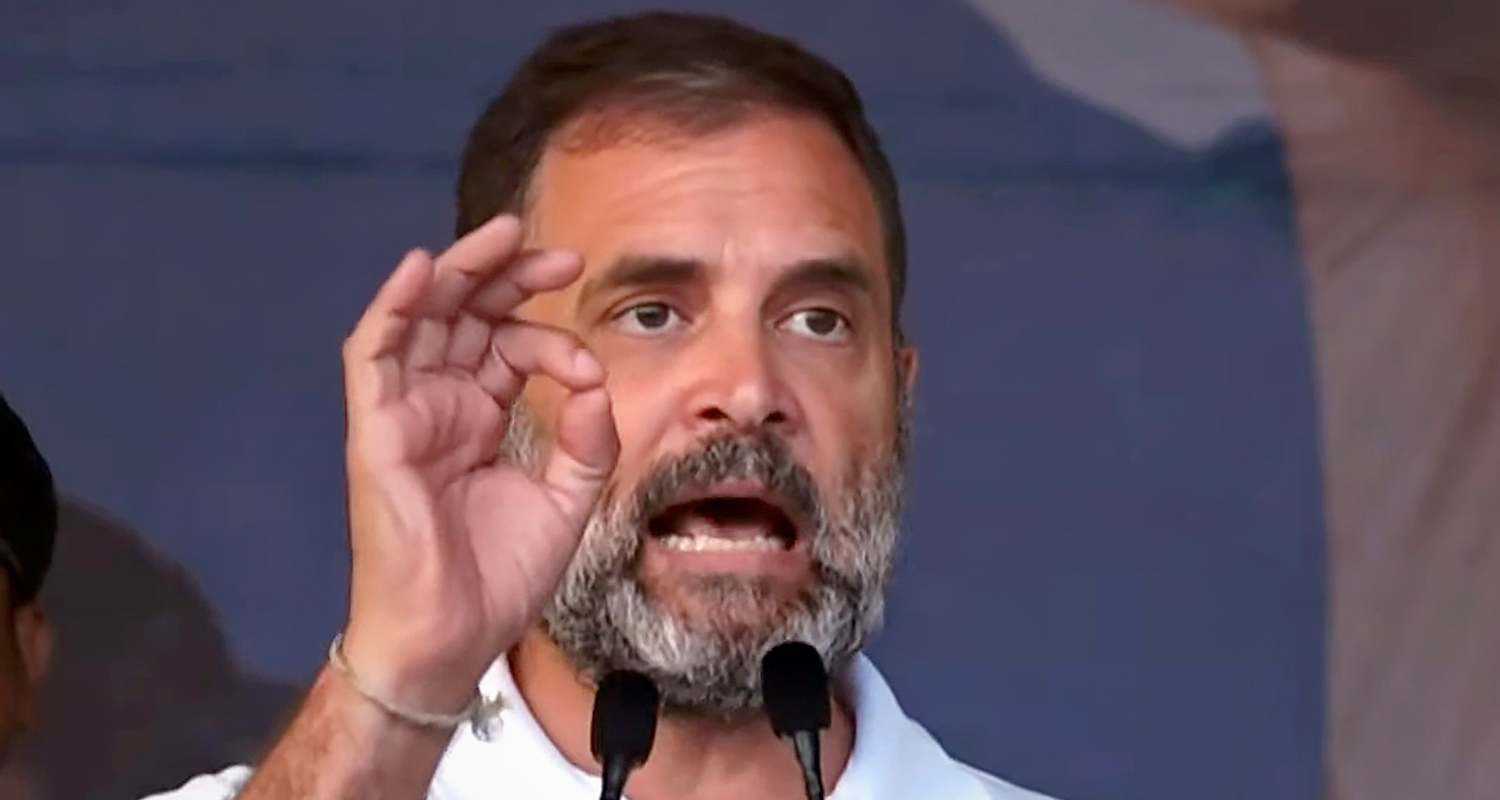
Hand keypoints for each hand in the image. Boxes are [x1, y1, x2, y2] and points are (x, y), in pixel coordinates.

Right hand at [338, 215, 617, 711]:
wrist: (453, 636)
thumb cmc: (500, 575)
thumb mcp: (568, 497)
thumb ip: (589, 438)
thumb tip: (593, 378)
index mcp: (481, 415)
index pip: (510, 346)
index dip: (552, 339)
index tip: (588, 367)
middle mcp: (441, 404)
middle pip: (465, 315)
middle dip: (509, 277)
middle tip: (560, 255)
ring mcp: (405, 414)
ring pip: (420, 319)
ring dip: (456, 272)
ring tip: (502, 235)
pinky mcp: (376, 431)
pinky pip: (371, 357)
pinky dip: (390, 309)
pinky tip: (420, 269)